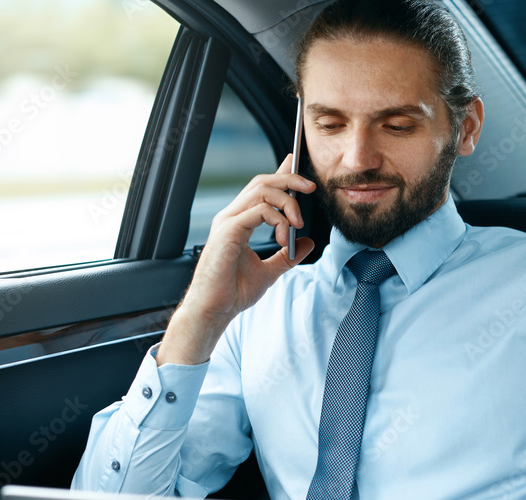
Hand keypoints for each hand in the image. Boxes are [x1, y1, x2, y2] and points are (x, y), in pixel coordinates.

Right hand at [157, 154, 315, 365]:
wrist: (215, 310)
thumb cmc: (233, 292)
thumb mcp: (270, 271)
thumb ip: (288, 257)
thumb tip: (307, 243)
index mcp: (239, 222)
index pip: (260, 188)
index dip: (280, 173)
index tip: (297, 163)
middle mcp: (231, 216)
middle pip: (262, 181)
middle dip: (290, 179)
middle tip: (310, 187)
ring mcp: (228, 221)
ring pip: (262, 190)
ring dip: (287, 201)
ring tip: (297, 223)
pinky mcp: (228, 231)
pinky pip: (259, 210)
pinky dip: (278, 219)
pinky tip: (283, 238)